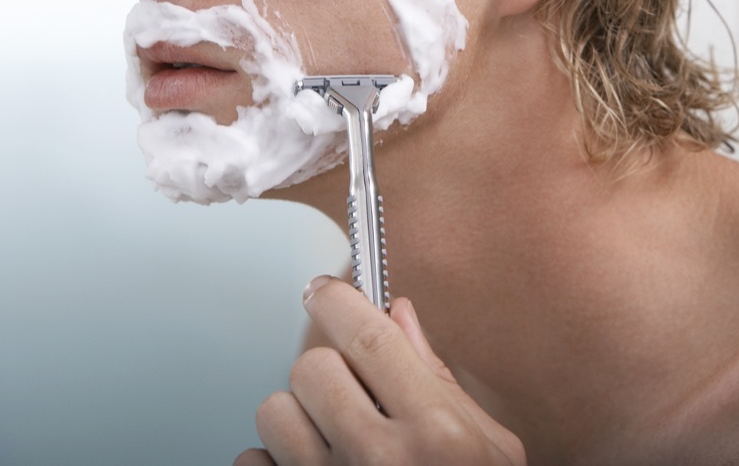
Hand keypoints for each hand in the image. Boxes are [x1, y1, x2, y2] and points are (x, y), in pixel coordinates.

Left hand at [234, 276, 525, 464]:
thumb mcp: (488, 446)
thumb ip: (440, 378)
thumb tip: (399, 315)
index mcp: (435, 432)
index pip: (366, 336)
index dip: (337, 299)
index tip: (324, 290)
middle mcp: (378, 461)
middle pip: (311, 367)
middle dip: (329, 370)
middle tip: (351, 391)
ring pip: (274, 412)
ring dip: (298, 417)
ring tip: (332, 437)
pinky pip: (251, 465)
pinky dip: (274, 465)